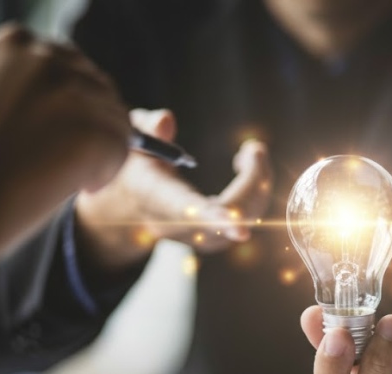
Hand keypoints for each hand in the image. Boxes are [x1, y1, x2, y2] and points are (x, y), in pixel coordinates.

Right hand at [0, 24, 130, 289]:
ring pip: (118, 123)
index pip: (78, 68)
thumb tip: (89, 96)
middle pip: (104, 93)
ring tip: (66, 176)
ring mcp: (70, 92)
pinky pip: (121, 150)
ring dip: (102, 155)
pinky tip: (77, 185)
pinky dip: (106, 174)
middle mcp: (44, 57)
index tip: (61, 135)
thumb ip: (36, 88)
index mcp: (16, 43)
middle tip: (65, 162)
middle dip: (95, 130)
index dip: (79, 108)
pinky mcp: (91, 131)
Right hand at [75, 108, 271, 270]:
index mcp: (159, 201)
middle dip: (252, 181)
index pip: (190, 212)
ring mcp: (204, 236)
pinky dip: (259, 186)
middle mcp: (184, 225)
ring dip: (260, 180)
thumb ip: (146, 128)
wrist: (132, 208)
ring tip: (252, 151)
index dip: (216, 219)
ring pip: (249, 215)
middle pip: (231, 214)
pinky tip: (248, 163)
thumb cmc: (134, 168)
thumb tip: (166, 119)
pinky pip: (252, 214)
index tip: (241, 231)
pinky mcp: (220, 235)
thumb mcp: (132, 143)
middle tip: (255, 149)